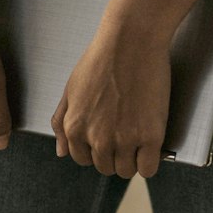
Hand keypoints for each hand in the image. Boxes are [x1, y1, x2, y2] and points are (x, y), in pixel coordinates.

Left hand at [51, 24, 170, 177]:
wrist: (132, 41)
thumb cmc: (101, 58)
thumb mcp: (71, 88)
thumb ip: (62, 122)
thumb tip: (61, 152)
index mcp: (75, 128)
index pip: (82, 159)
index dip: (96, 150)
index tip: (107, 138)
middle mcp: (97, 138)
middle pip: (105, 167)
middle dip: (114, 155)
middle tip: (125, 134)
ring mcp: (124, 139)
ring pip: (126, 171)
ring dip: (132, 160)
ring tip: (138, 140)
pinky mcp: (150, 136)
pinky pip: (148, 169)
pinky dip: (149, 163)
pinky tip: (151, 147)